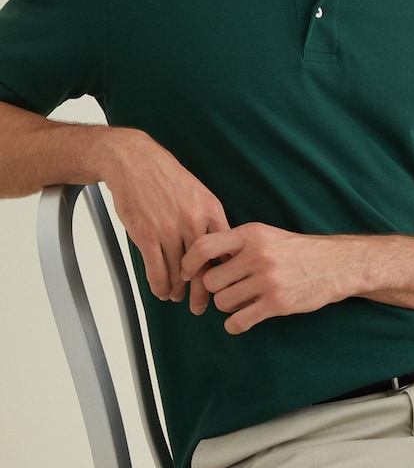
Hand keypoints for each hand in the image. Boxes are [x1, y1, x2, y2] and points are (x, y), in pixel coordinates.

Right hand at [101, 128, 228, 304]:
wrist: (134, 161)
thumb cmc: (166, 177)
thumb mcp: (200, 194)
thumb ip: (210, 221)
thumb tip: (221, 249)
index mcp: (211, 211)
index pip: (224, 252)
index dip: (224, 274)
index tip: (223, 287)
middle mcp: (193, 222)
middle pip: (203, 268)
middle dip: (202, 293)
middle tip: (201, 306)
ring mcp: (169, 230)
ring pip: (178, 274)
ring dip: (177, 290)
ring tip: (177, 295)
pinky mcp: (146, 235)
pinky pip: (156, 271)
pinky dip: (159, 286)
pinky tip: (160, 290)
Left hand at [181, 223, 360, 333]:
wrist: (335, 265)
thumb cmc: (297, 251)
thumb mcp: (267, 235)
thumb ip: (237, 243)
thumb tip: (202, 258)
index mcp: (251, 234)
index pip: (204, 246)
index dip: (189, 262)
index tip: (188, 273)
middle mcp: (257, 255)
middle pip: (211, 280)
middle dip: (216, 289)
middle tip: (228, 289)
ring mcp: (267, 280)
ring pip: (222, 302)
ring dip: (227, 306)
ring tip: (242, 300)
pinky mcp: (277, 303)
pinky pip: (238, 321)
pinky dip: (235, 324)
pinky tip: (243, 318)